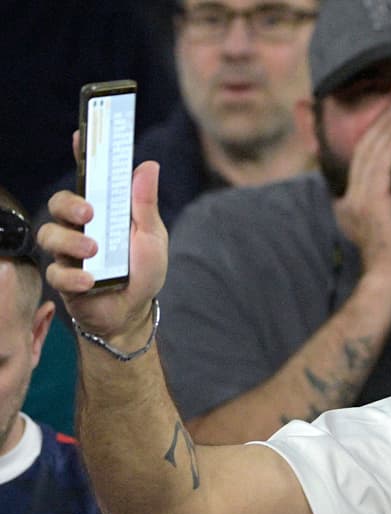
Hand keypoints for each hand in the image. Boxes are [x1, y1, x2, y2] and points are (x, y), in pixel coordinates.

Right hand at [38, 154, 166, 347]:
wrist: (134, 311)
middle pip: (59, 202)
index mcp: (104, 211)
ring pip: (49, 234)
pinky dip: (73, 277)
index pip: (87, 178)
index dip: (82, 155)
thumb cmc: (143, 270)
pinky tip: (91, 281)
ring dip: (71, 242)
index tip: (81, 136)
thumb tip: (148, 165)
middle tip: (88, 213)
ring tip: (93, 251)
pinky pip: (56, 272)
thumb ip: (145, 204)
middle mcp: (81, 226)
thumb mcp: (151, 236)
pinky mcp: (63, 278)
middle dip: (69, 204)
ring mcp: (69, 251)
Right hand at [332, 100, 390, 312]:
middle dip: (382, 120)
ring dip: (389, 124)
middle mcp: (347, 197)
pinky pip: (382, 162)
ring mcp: (356, 198)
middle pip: (363, 148)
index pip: (363, 160)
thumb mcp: (380, 229)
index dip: (378, 135)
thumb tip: (383, 197)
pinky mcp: (370, 202)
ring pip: (371, 150)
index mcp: (348, 203)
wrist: (388, 283)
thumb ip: (377, 209)